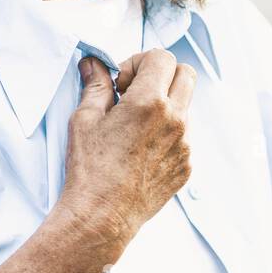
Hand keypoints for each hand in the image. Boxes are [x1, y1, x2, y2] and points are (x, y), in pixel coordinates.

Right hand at [58, 49, 196, 258]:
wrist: (103, 215)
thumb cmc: (90, 169)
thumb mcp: (85, 119)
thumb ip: (95, 85)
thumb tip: (94, 64)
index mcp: (150, 103)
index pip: (162, 57)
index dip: (139, 62)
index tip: (123, 81)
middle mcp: (175, 120)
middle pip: (185, 74)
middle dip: (161, 74)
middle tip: (135, 92)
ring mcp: (185, 144)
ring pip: (185, 107)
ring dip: (165, 105)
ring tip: (134, 126)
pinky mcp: (187, 164)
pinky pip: (184, 137)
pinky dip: (166, 133)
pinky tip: (140, 150)